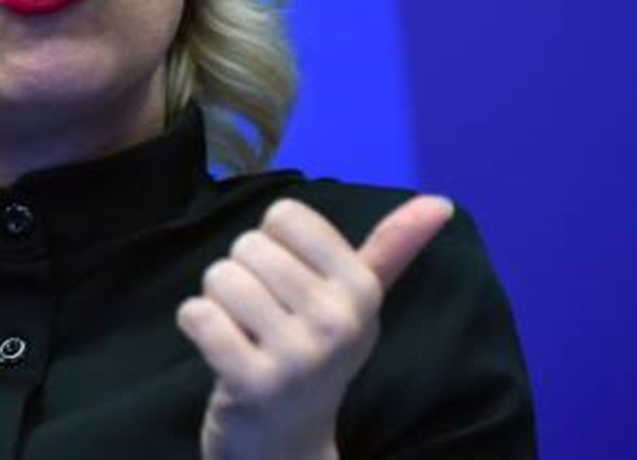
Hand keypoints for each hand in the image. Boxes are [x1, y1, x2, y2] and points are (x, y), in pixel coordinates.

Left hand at [176, 195, 454, 459]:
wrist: (289, 444)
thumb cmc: (317, 355)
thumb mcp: (358, 302)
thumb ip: (392, 248)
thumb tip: (440, 201)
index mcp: (361, 290)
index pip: (285, 215)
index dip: (273, 244)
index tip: (288, 284)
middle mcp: (337, 321)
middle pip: (248, 245)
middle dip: (242, 275)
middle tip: (262, 317)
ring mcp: (297, 356)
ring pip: (220, 276)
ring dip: (216, 301)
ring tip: (241, 333)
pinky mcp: (252, 384)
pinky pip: (197, 314)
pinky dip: (195, 324)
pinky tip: (219, 350)